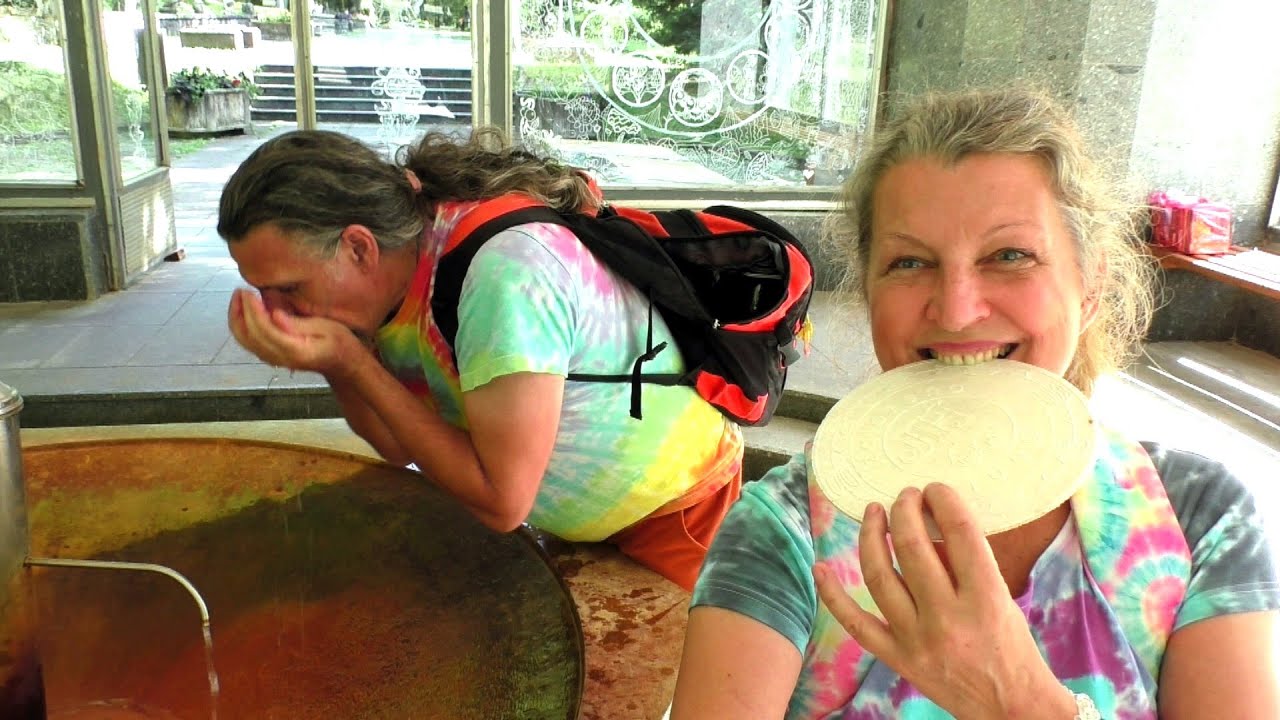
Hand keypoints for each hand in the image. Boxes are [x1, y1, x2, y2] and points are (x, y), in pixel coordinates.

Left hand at [227, 288, 370, 375]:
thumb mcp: (328, 328)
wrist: (342, 363)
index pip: (265, 330)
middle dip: (239, 311)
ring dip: (236, 317)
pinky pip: (248, 342)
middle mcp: (279, 358)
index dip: (253, 310)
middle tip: (241, 290)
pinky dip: (241, 324)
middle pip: (248, 336)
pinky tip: (243, 309)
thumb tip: (275, 316)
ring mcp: (273, 359)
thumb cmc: (339, 342)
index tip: (249, 291)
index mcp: (295, 350)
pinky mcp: (270, 356)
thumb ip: (300, 324)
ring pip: (244, 340)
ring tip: (239, 297)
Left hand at [814, 484, 1068, 718]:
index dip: (943, 500)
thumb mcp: (1003, 599)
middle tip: (905, 495)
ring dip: (871, 536)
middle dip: (905, 509)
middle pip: (913, 547)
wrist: (1010, 707)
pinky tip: (820, 567)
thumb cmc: (1012, 647)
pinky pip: (855, 623)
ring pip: (880, 576)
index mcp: (986, 598)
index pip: (960, 533)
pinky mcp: (897, 658)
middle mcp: (948, 618)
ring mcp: (917, 640)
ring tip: (874, 511)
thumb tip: (931, 520)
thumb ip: (969, 563)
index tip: (935, 488)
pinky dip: (833, 595)